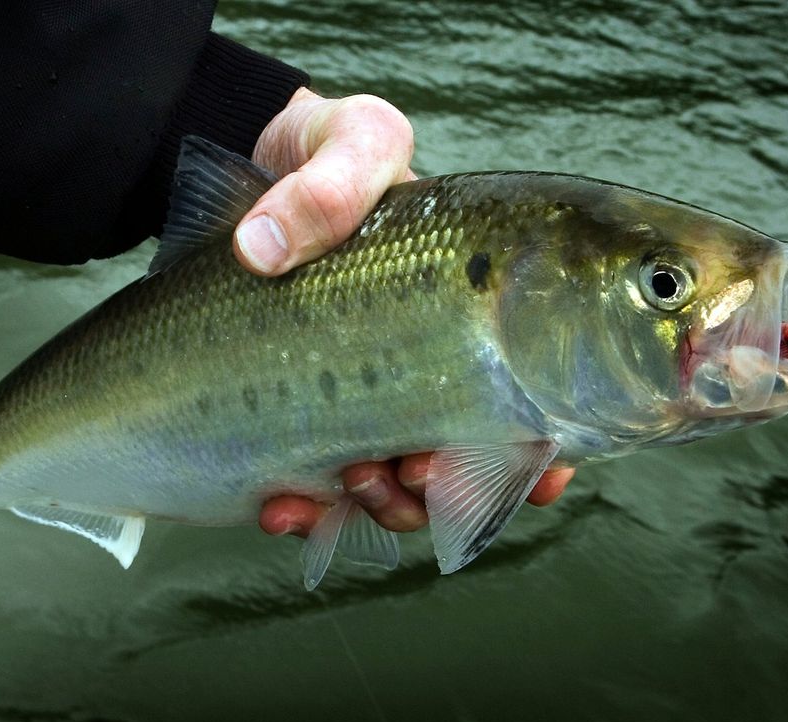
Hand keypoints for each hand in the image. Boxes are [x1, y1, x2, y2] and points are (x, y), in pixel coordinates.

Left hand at [239, 89, 574, 536]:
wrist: (243, 185)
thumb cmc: (318, 152)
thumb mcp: (343, 141)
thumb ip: (331, 180)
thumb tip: (262, 249)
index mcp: (467, 313)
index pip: (532, 395)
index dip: (545, 447)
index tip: (541, 468)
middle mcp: (425, 369)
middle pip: (469, 461)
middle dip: (455, 487)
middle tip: (420, 470)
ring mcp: (364, 405)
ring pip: (402, 492)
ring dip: (389, 506)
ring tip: (352, 479)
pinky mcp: (301, 429)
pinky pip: (318, 497)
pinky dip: (306, 514)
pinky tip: (279, 507)